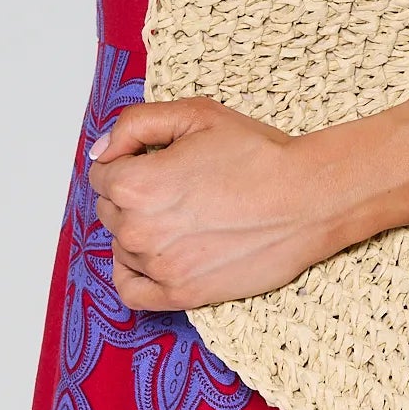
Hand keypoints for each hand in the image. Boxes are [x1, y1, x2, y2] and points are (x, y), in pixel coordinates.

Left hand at [85, 97, 343, 312]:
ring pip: (122, 246)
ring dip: (139, 230)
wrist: (307, 199)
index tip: (154, 160)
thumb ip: (136, 125)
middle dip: (133, 194)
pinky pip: (130, 291)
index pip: (101, 174)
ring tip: (181, 214)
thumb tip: (101, 151)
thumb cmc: (258, 155)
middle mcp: (139, 229)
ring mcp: (158, 266)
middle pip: (110, 210)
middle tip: (176, 184)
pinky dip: (131, 273)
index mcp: (136, 184)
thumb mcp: (196, 115)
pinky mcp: (180, 295)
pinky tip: (152, 255)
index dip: (127, 161)